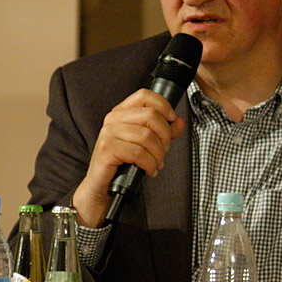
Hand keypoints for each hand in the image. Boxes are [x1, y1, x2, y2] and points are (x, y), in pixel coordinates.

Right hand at [72, 89, 185, 227]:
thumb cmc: (123, 163)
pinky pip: (139, 153)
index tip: (172, 119)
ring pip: (147, 136)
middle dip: (165, 135)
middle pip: (151, 116)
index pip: (144, 95)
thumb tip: (180, 122)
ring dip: (159, 154)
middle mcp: (113, 119)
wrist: (102, 186)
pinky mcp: (107, 149)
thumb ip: (163, 131)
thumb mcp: (146, 144)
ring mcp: (108, 133)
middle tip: (164, 150)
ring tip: (156, 163)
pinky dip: (150, 164)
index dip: (163, 105)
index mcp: (122, 112)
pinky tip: (149, 170)